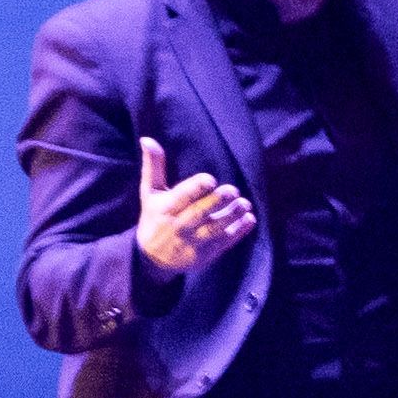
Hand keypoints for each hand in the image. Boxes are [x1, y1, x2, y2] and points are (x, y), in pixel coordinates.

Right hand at [133, 137, 255, 277]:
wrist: (151, 259)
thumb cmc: (154, 217)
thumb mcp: (150, 194)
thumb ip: (153, 167)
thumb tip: (147, 139)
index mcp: (163, 209)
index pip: (180, 198)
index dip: (196, 189)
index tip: (211, 179)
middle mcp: (177, 226)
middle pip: (199, 213)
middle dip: (217, 201)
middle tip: (233, 190)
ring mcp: (192, 242)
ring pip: (214, 229)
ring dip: (231, 216)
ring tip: (244, 204)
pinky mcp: (205, 254)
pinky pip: (224, 242)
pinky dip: (238, 231)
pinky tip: (249, 219)